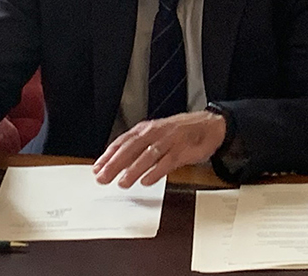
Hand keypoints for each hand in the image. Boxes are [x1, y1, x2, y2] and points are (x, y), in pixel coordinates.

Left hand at [92, 110, 227, 187]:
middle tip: (103, 178)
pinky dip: (155, 172)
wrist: (209, 125)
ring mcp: (169, 141)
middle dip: (115, 164)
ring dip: (134, 170)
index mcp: (146, 129)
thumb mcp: (157, 134)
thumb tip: (119, 163)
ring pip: (147, 155)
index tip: (97, 168)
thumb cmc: (181, 132)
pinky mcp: (182, 150)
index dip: (108, 155)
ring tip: (123, 183)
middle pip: (131, 149)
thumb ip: (140, 146)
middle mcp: (155, 132)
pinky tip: (146, 181)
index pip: (122, 142)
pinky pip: (167, 162)